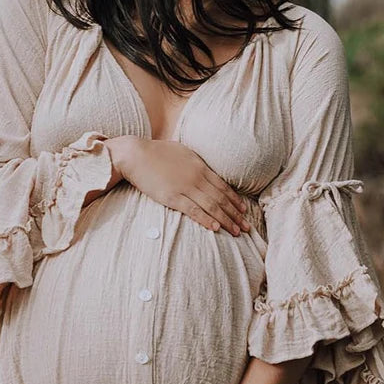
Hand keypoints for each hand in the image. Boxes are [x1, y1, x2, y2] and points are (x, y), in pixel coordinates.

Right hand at [106, 136, 251, 235]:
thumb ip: (197, 162)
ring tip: (236, 231)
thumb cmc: (157, 152)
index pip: (223, 186)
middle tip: (247, 226)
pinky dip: (206, 220)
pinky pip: (193, 211)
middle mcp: (196, 178)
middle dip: (236, 214)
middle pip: (221, 198)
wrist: (136, 155)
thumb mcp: (183, 152)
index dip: (235, 200)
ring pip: (211, 206)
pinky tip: (215, 228)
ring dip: (226, 220)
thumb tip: (206, 169)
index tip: (244, 210)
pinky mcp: (172, 197)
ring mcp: (185, 188)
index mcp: (200, 166)